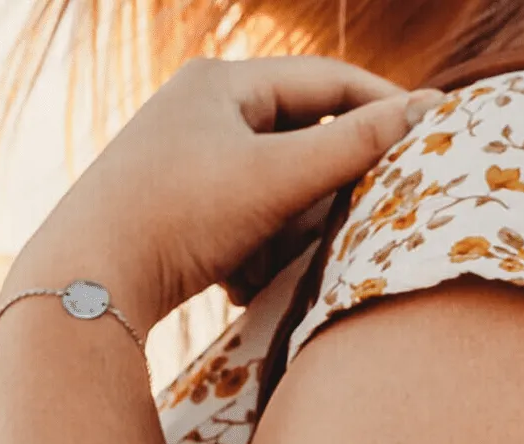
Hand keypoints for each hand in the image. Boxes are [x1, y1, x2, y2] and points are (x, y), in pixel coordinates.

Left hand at [5, 59, 438, 334]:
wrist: (91, 279)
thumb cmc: (181, 216)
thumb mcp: (278, 180)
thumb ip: (353, 148)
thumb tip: (424, 112)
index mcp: (223, 82)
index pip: (328, 81)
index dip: (383, 109)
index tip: (432, 136)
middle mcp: (202, 111)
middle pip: (301, 142)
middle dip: (322, 193)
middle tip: (348, 226)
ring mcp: (186, 163)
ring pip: (274, 194)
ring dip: (284, 234)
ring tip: (263, 262)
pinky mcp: (176, 213)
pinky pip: (243, 226)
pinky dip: (252, 256)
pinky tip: (233, 281)